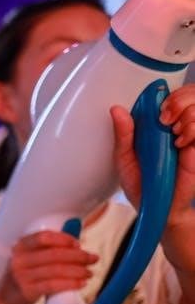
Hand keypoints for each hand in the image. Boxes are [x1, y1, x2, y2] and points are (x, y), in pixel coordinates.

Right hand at [0, 230, 98, 303]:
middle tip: (93, 259)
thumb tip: (77, 245)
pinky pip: (53, 285)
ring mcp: (21, 276)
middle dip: (78, 256)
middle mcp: (19, 259)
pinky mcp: (27, 291)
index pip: (44, 237)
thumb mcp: (28, 260)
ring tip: (89, 273)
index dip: (64, 239)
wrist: (6, 301)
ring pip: (56, 270)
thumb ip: (47, 251)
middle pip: (54, 254)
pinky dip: (70, 283)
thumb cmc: (25, 278)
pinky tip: (81, 283)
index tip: (78, 244)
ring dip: (78, 271)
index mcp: (20, 247)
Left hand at [111, 84, 194, 271]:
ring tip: (173, 134)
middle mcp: (177, 127)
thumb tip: (116, 110)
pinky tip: (180, 144)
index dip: (166, 95)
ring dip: (185, 115)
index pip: (170, 96)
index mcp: (158, 126)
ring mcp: (190, 137)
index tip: (157, 108)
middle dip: (178, 100)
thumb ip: (123, 134)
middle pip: (189, 95)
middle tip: (164, 119)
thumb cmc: (143, 185)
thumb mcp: (125, 159)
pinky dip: (191, 131)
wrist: (159, 207)